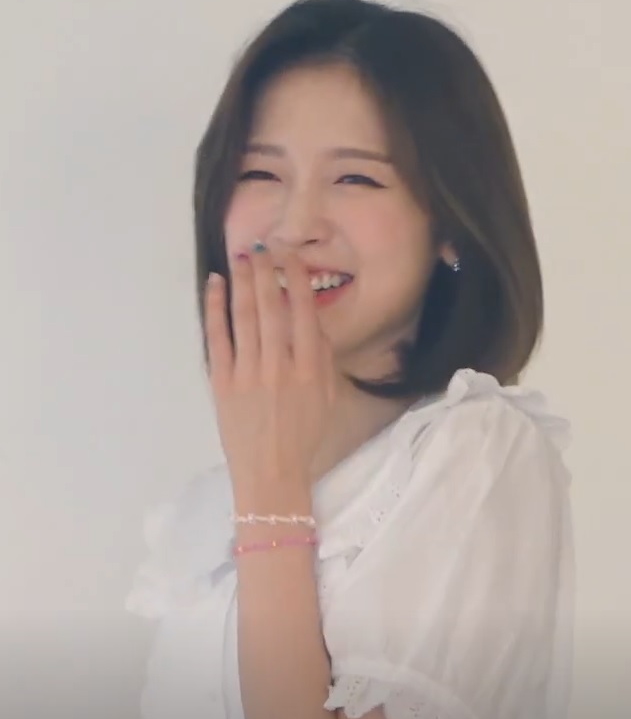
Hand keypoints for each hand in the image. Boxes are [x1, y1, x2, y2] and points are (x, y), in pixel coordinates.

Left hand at [205, 243, 336, 491]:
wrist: (270, 472)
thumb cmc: (303, 436)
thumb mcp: (326, 396)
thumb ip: (321, 356)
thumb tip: (310, 319)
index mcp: (309, 368)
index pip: (302, 310)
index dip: (295, 277)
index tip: (290, 254)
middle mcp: (279, 365)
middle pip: (271, 306)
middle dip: (265, 270)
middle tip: (262, 246)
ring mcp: (247, 372)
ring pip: (244, 315)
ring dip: (242, 281)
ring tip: (241, 257)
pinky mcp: (222, 382)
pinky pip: (217, 337)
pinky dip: (214, 308)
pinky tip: (215, 285)